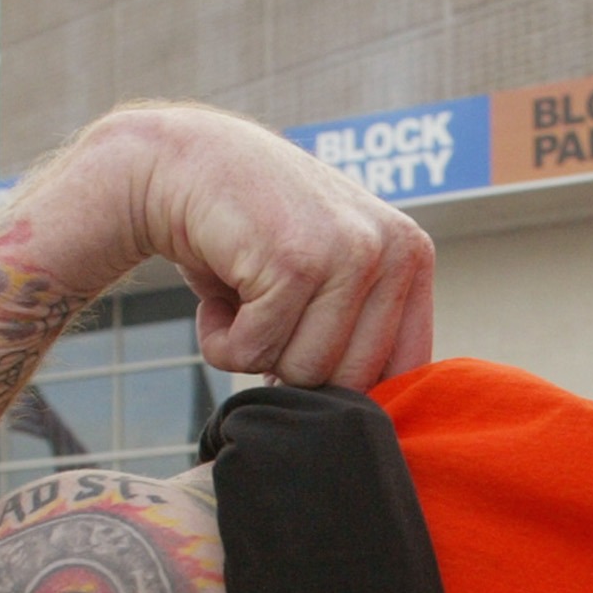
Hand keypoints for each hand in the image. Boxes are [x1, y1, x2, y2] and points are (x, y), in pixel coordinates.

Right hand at [82, 106, 433, 390]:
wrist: (180, 165)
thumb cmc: (250, 234)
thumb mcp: (328, 275)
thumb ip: (360, 330)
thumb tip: (360, 427)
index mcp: (412, 256)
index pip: (400, 372)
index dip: (340, 381)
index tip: (300, 346)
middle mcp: (394, 250)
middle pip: (349, 382)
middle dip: (291, 362)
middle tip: (263, 306)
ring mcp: (349, 253)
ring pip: (302, 373)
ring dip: (252, 349)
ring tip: (242, 291)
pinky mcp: (296, 263)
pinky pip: (254, 355)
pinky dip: (219, 339)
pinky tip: (219, 285)